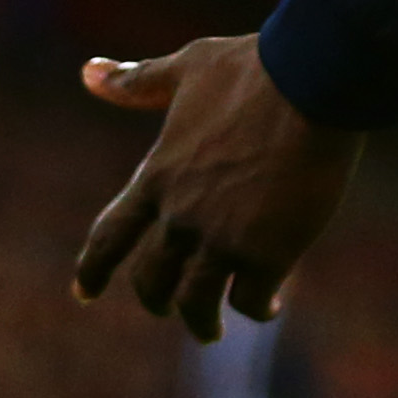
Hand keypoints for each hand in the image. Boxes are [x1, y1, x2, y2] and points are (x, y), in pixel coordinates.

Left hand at [69, 34, 363, 339]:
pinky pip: (250, 299)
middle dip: (156, 299)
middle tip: (168, 306)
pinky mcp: (267, 252)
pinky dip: (256, 308)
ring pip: (195, 304)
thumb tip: (88, 71)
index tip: (84, 292)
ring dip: (201, 322)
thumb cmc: (255, 67)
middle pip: (151, 281)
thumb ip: (139, 81)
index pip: (109, 237)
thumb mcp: (189, 67)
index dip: (93, 269)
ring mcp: (222, 239)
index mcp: (157, 177)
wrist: (313, 79)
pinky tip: (268, 305)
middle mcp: (180, 217)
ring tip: (212, 329)